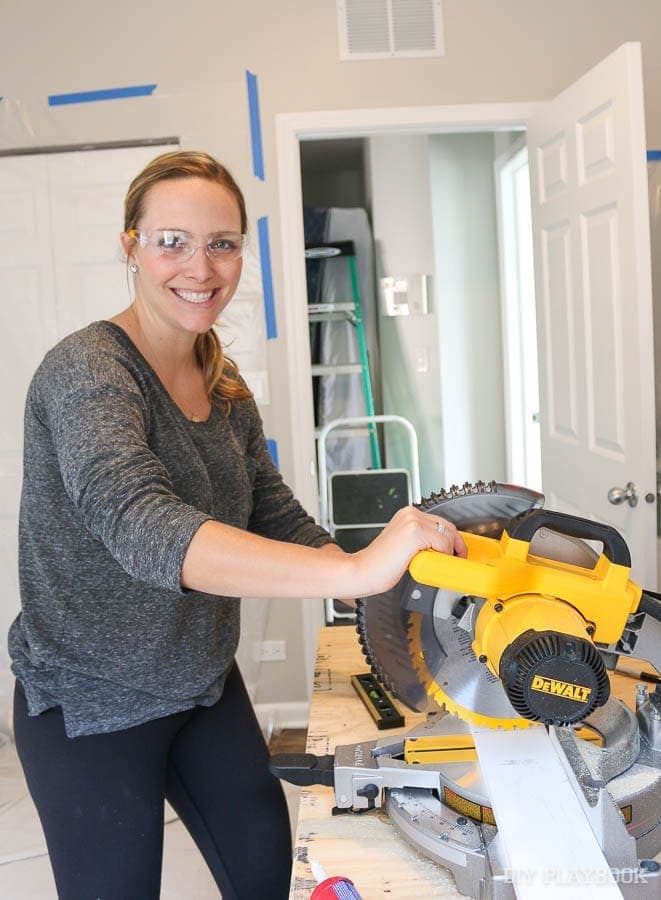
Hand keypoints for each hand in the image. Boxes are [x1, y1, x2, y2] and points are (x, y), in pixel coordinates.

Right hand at [351, 506, 466, 596]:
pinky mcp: (415, 532)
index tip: (456, 552)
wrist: (363, 571)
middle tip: (455, 561)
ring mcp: (413, 521)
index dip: (452, 539)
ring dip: (450, 552)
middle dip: (456, 545)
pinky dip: (444, 556)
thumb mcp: (405, 545)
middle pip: (449, 527)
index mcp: (408, 514)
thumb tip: (443, 548)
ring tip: (440, 564)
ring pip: (448, 535)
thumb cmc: (380, 564)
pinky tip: (432, 563)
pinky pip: (443, 544)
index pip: (441, 522)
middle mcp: (411, 514)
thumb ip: (422, 540)